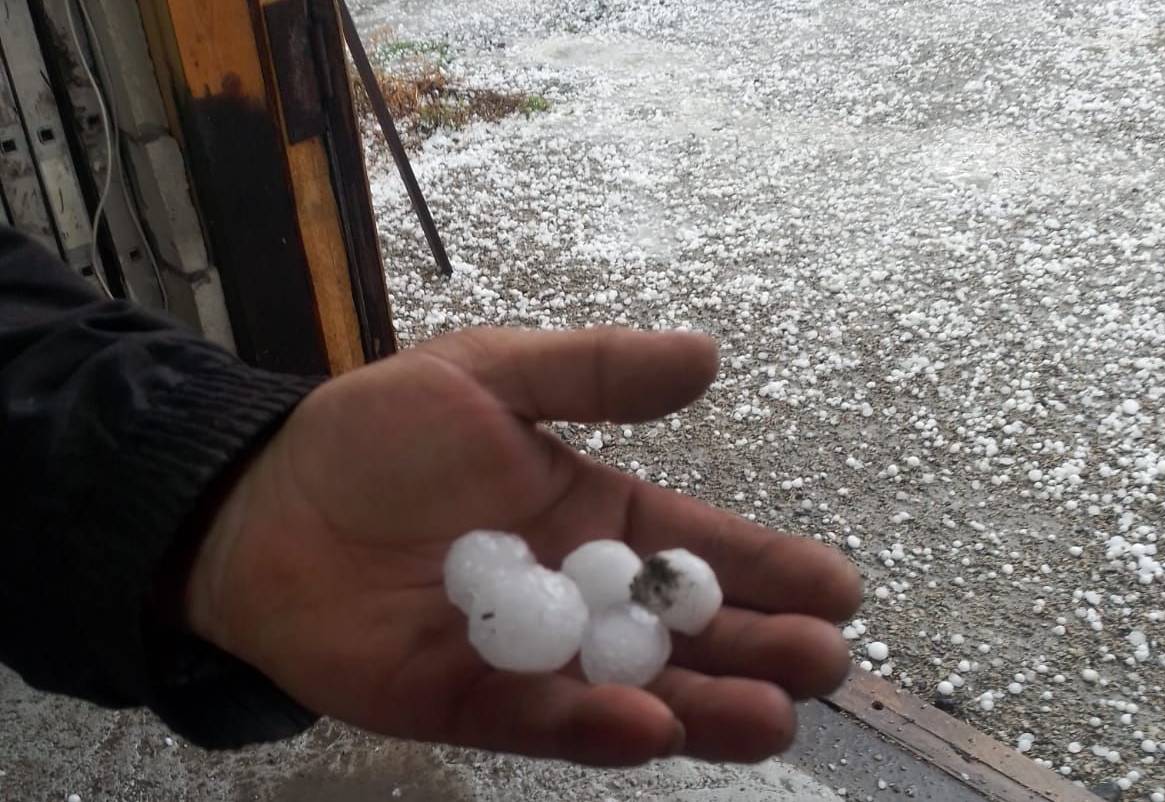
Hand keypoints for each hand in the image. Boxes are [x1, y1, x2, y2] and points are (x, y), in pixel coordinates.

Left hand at [186, 328, 860, 765]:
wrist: (263, 500)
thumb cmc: (376, 434)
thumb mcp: (491, 374)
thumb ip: (594, 372)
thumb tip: (708, 357)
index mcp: (596, 516)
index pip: (700, 547)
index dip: (769, 566)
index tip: (838, 586)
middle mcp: (580, 594)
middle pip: (686, 632)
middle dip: (759, 647)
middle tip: (823, 661)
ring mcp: (528, 656)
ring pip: (633, 691)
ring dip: (703, 705)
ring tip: (772, 715)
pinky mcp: (466, 702)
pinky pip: (538, 722)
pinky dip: (592, 727)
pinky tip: (649, 725)